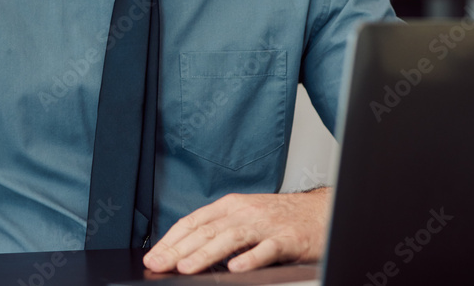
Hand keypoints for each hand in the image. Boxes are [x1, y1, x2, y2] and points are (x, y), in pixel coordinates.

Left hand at [142, 189, 330, 273]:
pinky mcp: (287, 239)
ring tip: (186, 267)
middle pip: (207, 230)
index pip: (194, 221)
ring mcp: (265, 225)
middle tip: (158, 264)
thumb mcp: (245, 216)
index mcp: (231, 206)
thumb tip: (186, 251)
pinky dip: (250, 258)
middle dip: (179, 249)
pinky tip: (236, 268)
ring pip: (230, 238)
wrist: (320, 212)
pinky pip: (267, 249)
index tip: (153, 255)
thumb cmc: (279, 217)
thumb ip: (219, 230)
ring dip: (206, 253)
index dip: (171, 238)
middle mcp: (245, 212)